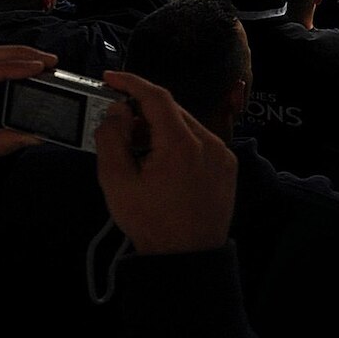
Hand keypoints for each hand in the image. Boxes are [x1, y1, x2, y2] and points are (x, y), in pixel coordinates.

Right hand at [91, 69, 238, 254]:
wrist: (187, 259)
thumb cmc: (150, 223)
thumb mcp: (118, 183)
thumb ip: (111, 140)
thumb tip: (116, 112)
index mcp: (181, 143)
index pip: (157, 97)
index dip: (131, 82)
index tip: (111, 78)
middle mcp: (208, 142)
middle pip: (172, 111)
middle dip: (143, 112)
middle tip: (119, 126)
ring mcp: (222, 154)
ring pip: (186, 126)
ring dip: (161, 129)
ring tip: (138, 150)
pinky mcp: (227, 166)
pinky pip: (200, 142)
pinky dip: (179, 142)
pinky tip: (162, 163)